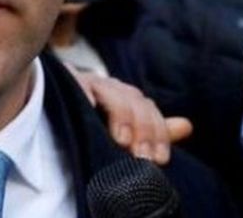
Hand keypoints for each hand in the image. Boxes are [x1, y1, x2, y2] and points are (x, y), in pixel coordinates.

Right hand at [73, 69, 192, 164]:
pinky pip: (77, 83)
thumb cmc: (93, 121)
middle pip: (134, 100)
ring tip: (121, 140)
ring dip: (120, 115)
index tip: (159, 159)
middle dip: (142, 128)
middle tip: (141, 156)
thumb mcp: (124, 130)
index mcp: (126, 98)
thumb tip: (187, 125)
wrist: (56, 102)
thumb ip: (153, 129)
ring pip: (112, 91)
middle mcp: (110, 87)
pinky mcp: (65, 82)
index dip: (157, 133)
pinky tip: (89, 106)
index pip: (148, 110)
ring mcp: (88, 82)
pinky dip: (84, 92)